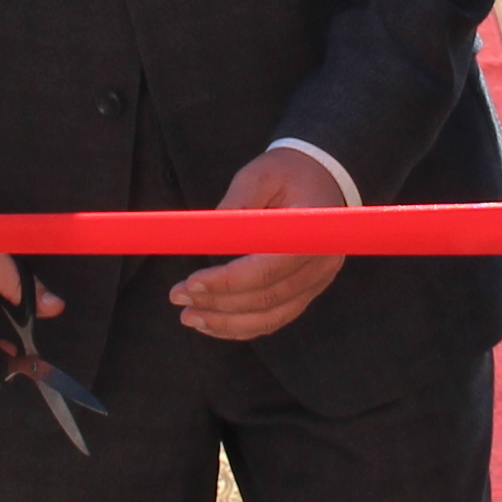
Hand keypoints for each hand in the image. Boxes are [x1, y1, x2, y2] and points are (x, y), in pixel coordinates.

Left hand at [171, 143, 350, 343]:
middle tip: (178, 298)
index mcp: (312, 231)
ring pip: (270, 317)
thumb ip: (236, 204)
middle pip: (267, 298)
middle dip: (218, 304)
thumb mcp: (260, 175)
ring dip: (226, 323)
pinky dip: (242, 327)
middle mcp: (321, 263)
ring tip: (189, 316)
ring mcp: (317, 282)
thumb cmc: (288, 174)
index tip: (191, 283)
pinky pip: (275, 319)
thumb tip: (206, 238)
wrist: (323, 179)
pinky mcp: (307, 292)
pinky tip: (212, 324)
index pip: (268, 268)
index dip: (228, 281)